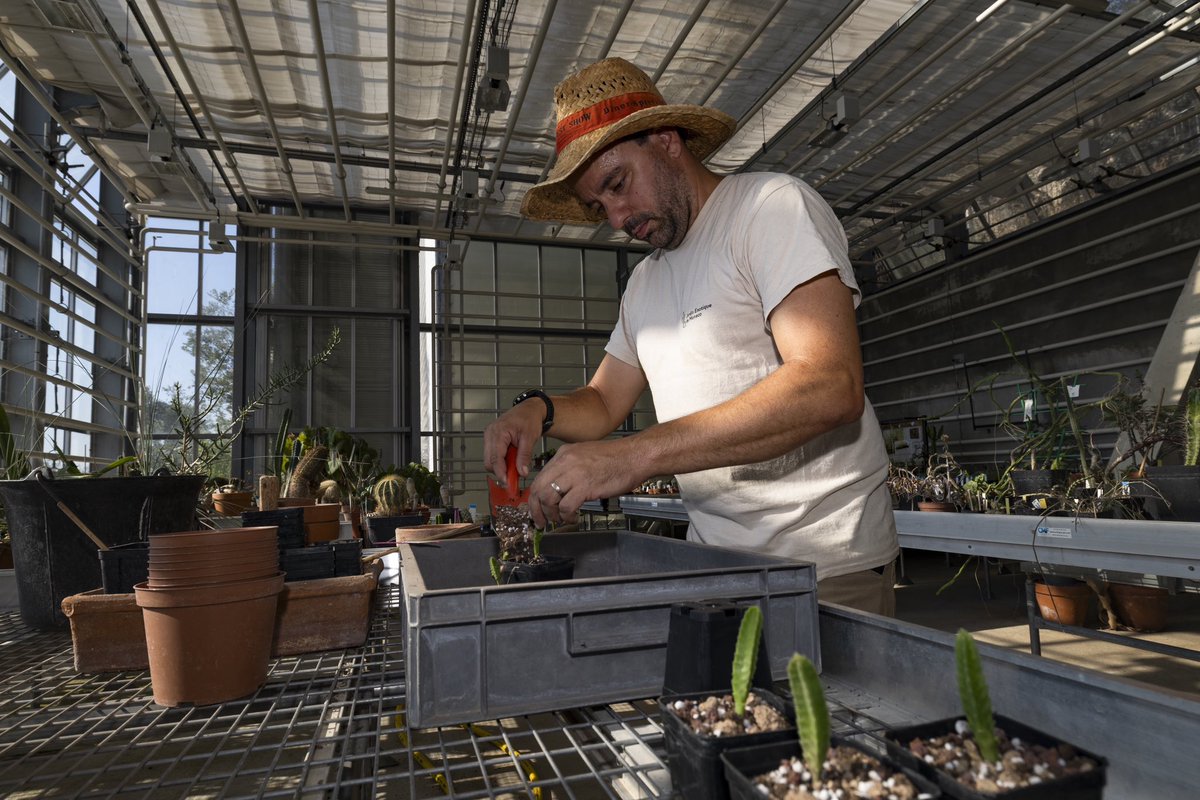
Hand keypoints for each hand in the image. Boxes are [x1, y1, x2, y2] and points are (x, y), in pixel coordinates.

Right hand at [483, 402, 544, 488]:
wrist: (529, 410)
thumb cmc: (529, 419)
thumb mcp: (530, 438)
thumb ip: (524, 456)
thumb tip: (522, 472)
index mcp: (498, 432)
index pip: (495, 458)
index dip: (500, 473)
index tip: (507, 483)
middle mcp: (490, 433)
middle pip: (489, 461)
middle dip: (501, 471)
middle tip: (515, 477)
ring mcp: (489, 436)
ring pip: (489, 460)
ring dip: (501, 466)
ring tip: (516, 464)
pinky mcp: (491, 439)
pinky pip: (492, 455)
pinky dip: (501, 460)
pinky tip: (511, 459)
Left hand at [527, 439, 643, 527]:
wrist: (635, 456)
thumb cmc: (616, 459)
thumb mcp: (585, 456)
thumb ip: (569, 469)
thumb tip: (559, 488)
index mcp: (563, 455)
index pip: (539, 478)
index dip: (535, 498)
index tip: (537, 509)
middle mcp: (565, 462)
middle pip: (538, 489)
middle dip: (537, 510)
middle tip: (542, 521)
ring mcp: (574, 474)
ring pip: (548, 499)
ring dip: (552, 514)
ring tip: (561, 520)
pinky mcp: (585, 486)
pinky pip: (565, 506)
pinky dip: (566, 516)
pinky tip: (573, 518)